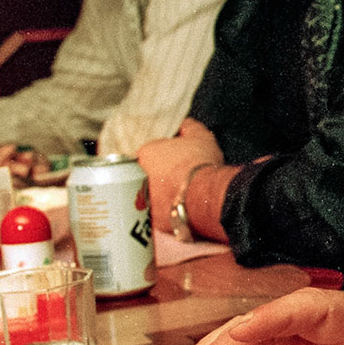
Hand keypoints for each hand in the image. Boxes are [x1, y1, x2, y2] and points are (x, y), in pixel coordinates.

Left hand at [137, 119, 224, 233]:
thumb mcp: (201, 137)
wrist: (206, 196)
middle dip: (157, 177)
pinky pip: (156, 215)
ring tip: (178, 197)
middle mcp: (137, 177)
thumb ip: (190, 127)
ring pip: (147, 197)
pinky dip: (165, 214)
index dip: (164, 158)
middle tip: (176, 180)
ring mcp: (141, 200)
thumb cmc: (201, 165)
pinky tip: (179, 211)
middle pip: (144, 175)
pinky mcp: (150, 221)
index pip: (150, 153)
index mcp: (145, 153)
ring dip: (158, 196)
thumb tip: (185, 124)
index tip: (176, 163)